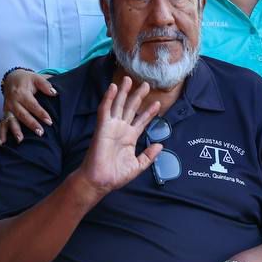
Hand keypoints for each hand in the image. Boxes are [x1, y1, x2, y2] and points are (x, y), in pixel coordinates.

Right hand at [1, 69, 56, 141]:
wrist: (11, 78)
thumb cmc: (27, 80)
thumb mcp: (36, 78)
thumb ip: (45, 85)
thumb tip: (55, 93)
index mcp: (21, 92)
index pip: (32, 105)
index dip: (41, 113)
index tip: (49, 122)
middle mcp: (13, 101)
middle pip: (22, 114)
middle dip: (31, 124)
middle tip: (40, 133)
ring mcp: (7, 108)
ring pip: (11, 120)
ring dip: (15, 131)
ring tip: (20, 140)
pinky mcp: (5, 113)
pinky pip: (2, 124)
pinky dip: (2, 134)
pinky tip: (3, 143)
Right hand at [75, 77, 160, 197]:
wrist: (100, 181)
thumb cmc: (115, 175)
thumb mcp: (138, 165)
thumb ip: (149, 155)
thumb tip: (160, 145)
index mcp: (129, 137)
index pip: (141, 121)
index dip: (149, 112)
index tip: (158, 103)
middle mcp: (121, 129)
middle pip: (131, 108)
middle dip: (138, 96)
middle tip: (146, 84)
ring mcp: (111, 127)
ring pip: (118, 105)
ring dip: (124, 92)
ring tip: (129, 79)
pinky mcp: (102, 127)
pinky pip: (105, 110)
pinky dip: (108, 98)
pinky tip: (113, 87)